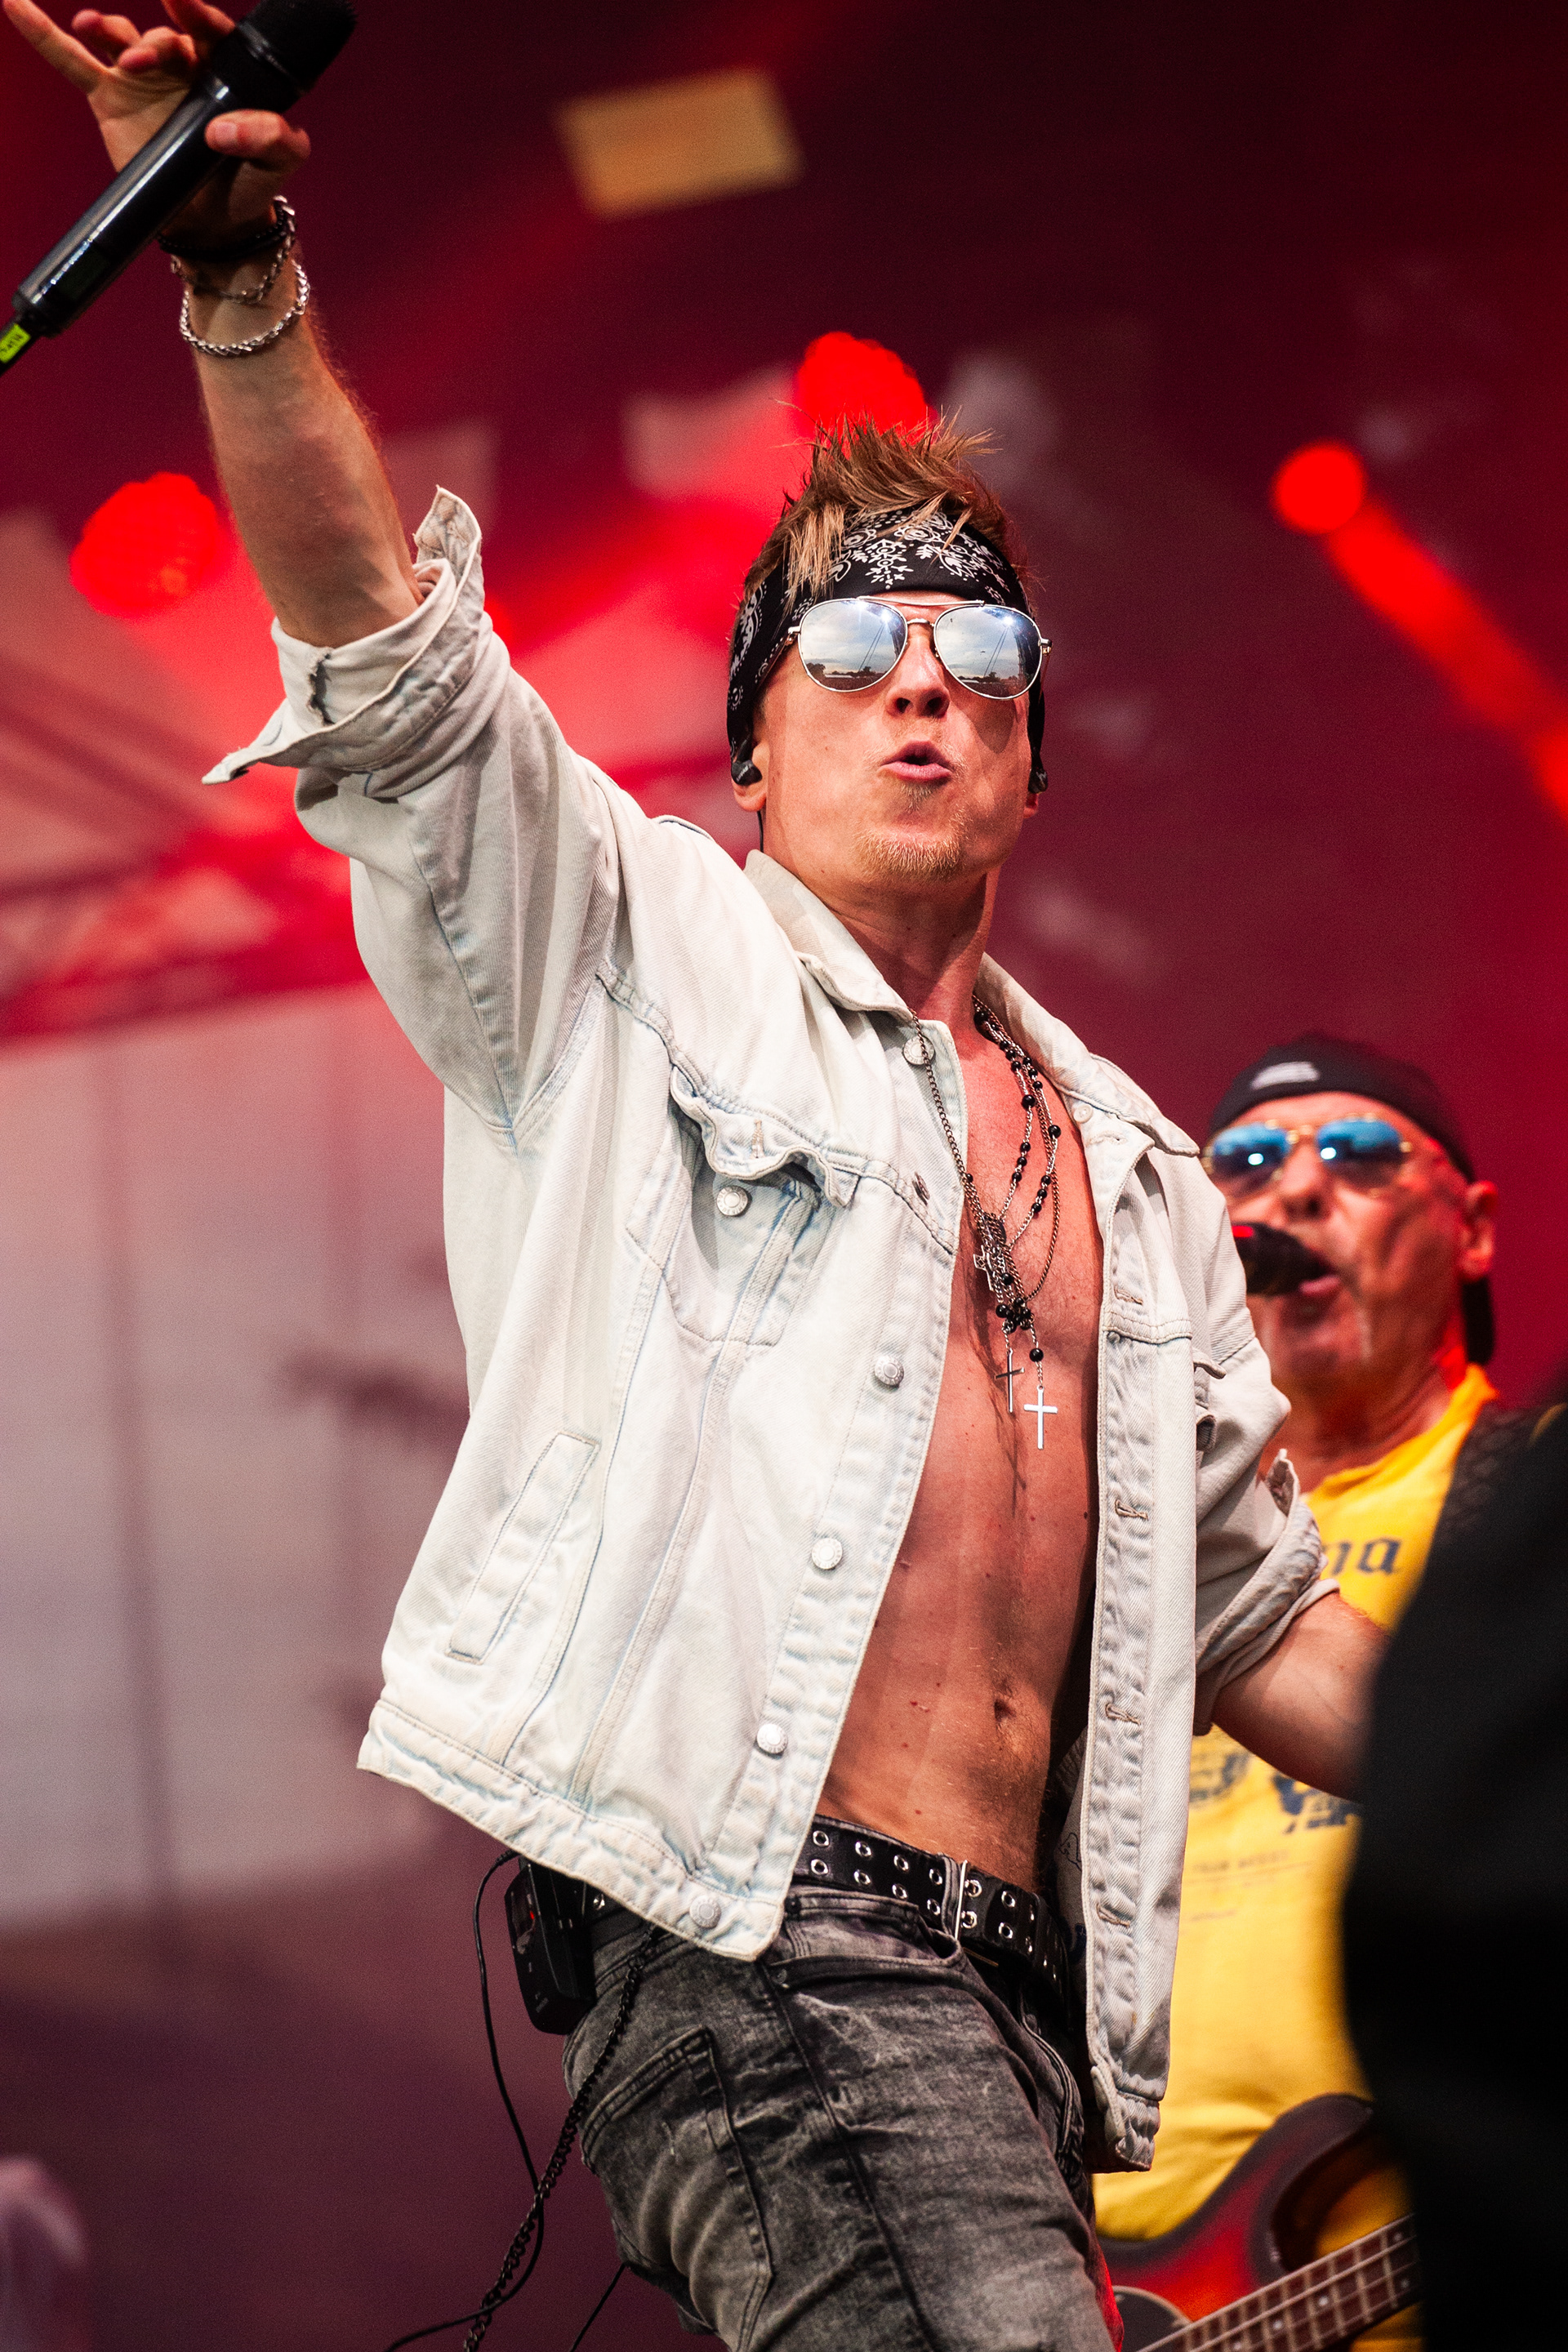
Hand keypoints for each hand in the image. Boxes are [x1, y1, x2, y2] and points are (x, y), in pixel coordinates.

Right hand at [3, 0, 307, 243]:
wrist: (214, 223)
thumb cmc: (250, 183)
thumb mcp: (280, 161)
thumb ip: (272, 137)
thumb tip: (223, 128)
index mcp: (222, 73)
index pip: (211, 34)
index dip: (196, 14)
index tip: (179, 2)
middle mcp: (180, 67)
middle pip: (161, 39)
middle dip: (150, 44)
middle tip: (140, 62)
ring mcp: (141, 80)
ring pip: (119, 40)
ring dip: (108, 31)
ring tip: (96, 32)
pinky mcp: (110, 99)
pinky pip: (72, 61)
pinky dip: (43, 33)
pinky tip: (15, 4)